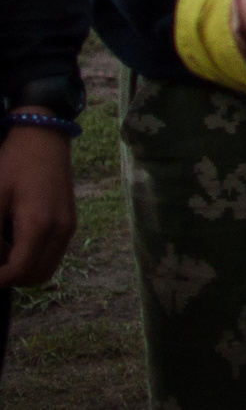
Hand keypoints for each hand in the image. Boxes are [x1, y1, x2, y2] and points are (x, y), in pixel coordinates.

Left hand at [0, 123, 76, 286]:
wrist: (43, 138)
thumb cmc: (13, 166)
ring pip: (46, 268)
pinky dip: (34, 257)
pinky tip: (16, 239)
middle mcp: (60, 230)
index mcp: (39, 225)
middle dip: (10, 276)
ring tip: (3, 249)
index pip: (18, 272)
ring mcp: (68, 226)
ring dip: (23, 268)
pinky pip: (53, 254)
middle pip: (35, 276)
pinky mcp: (70, 221)